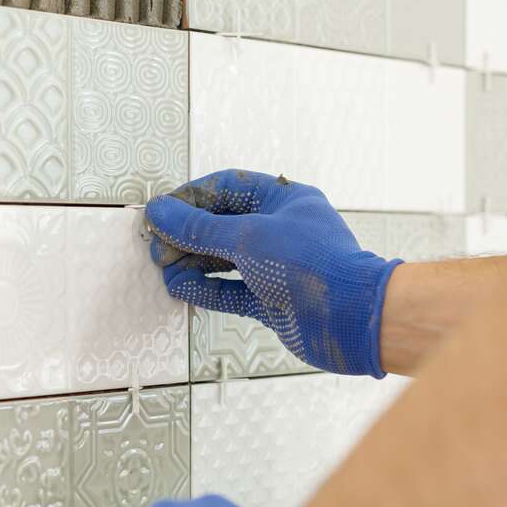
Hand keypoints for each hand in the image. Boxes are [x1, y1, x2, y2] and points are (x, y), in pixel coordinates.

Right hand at [146, 170, 401, 376]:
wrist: (351, 318)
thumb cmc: (311, 264)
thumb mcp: (248, 237)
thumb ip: (200, 228)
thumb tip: (159, 212)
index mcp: (285, 200)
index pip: (229, 188)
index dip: (192, 197)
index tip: (161, 211)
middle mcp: (281, 230)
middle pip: (223, 225)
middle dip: (187, 234)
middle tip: (156, 246)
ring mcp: (276, 266)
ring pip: (224, 260)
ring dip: (191, 264)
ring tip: (163, 269)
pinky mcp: (272, 300)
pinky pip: (231, 290)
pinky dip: (205, 289)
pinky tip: (179, 288)